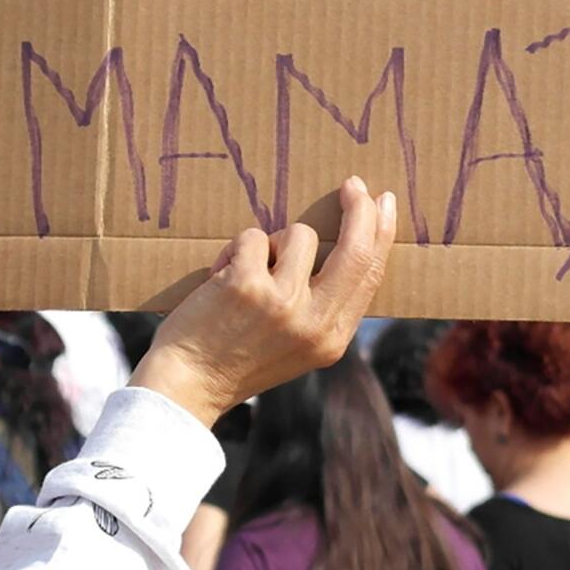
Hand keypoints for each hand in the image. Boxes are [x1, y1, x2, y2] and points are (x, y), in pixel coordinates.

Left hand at [130, 177, 397, 427]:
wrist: (187, 384)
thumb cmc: (237, 358)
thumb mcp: (299, 346)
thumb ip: (324, 307)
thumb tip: (348, 246)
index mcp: (333, 339)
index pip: (370, 275)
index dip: (381, 234)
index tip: (382, 203)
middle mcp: (314, 323)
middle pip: (355, 249)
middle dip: (360, 210)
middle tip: (353, 184)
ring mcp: (282, 303)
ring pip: (299, 234)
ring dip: (272, 242)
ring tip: (248, 273)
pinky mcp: (247, 286)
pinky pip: (254, 237)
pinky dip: (236, 250)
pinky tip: (220, 278)